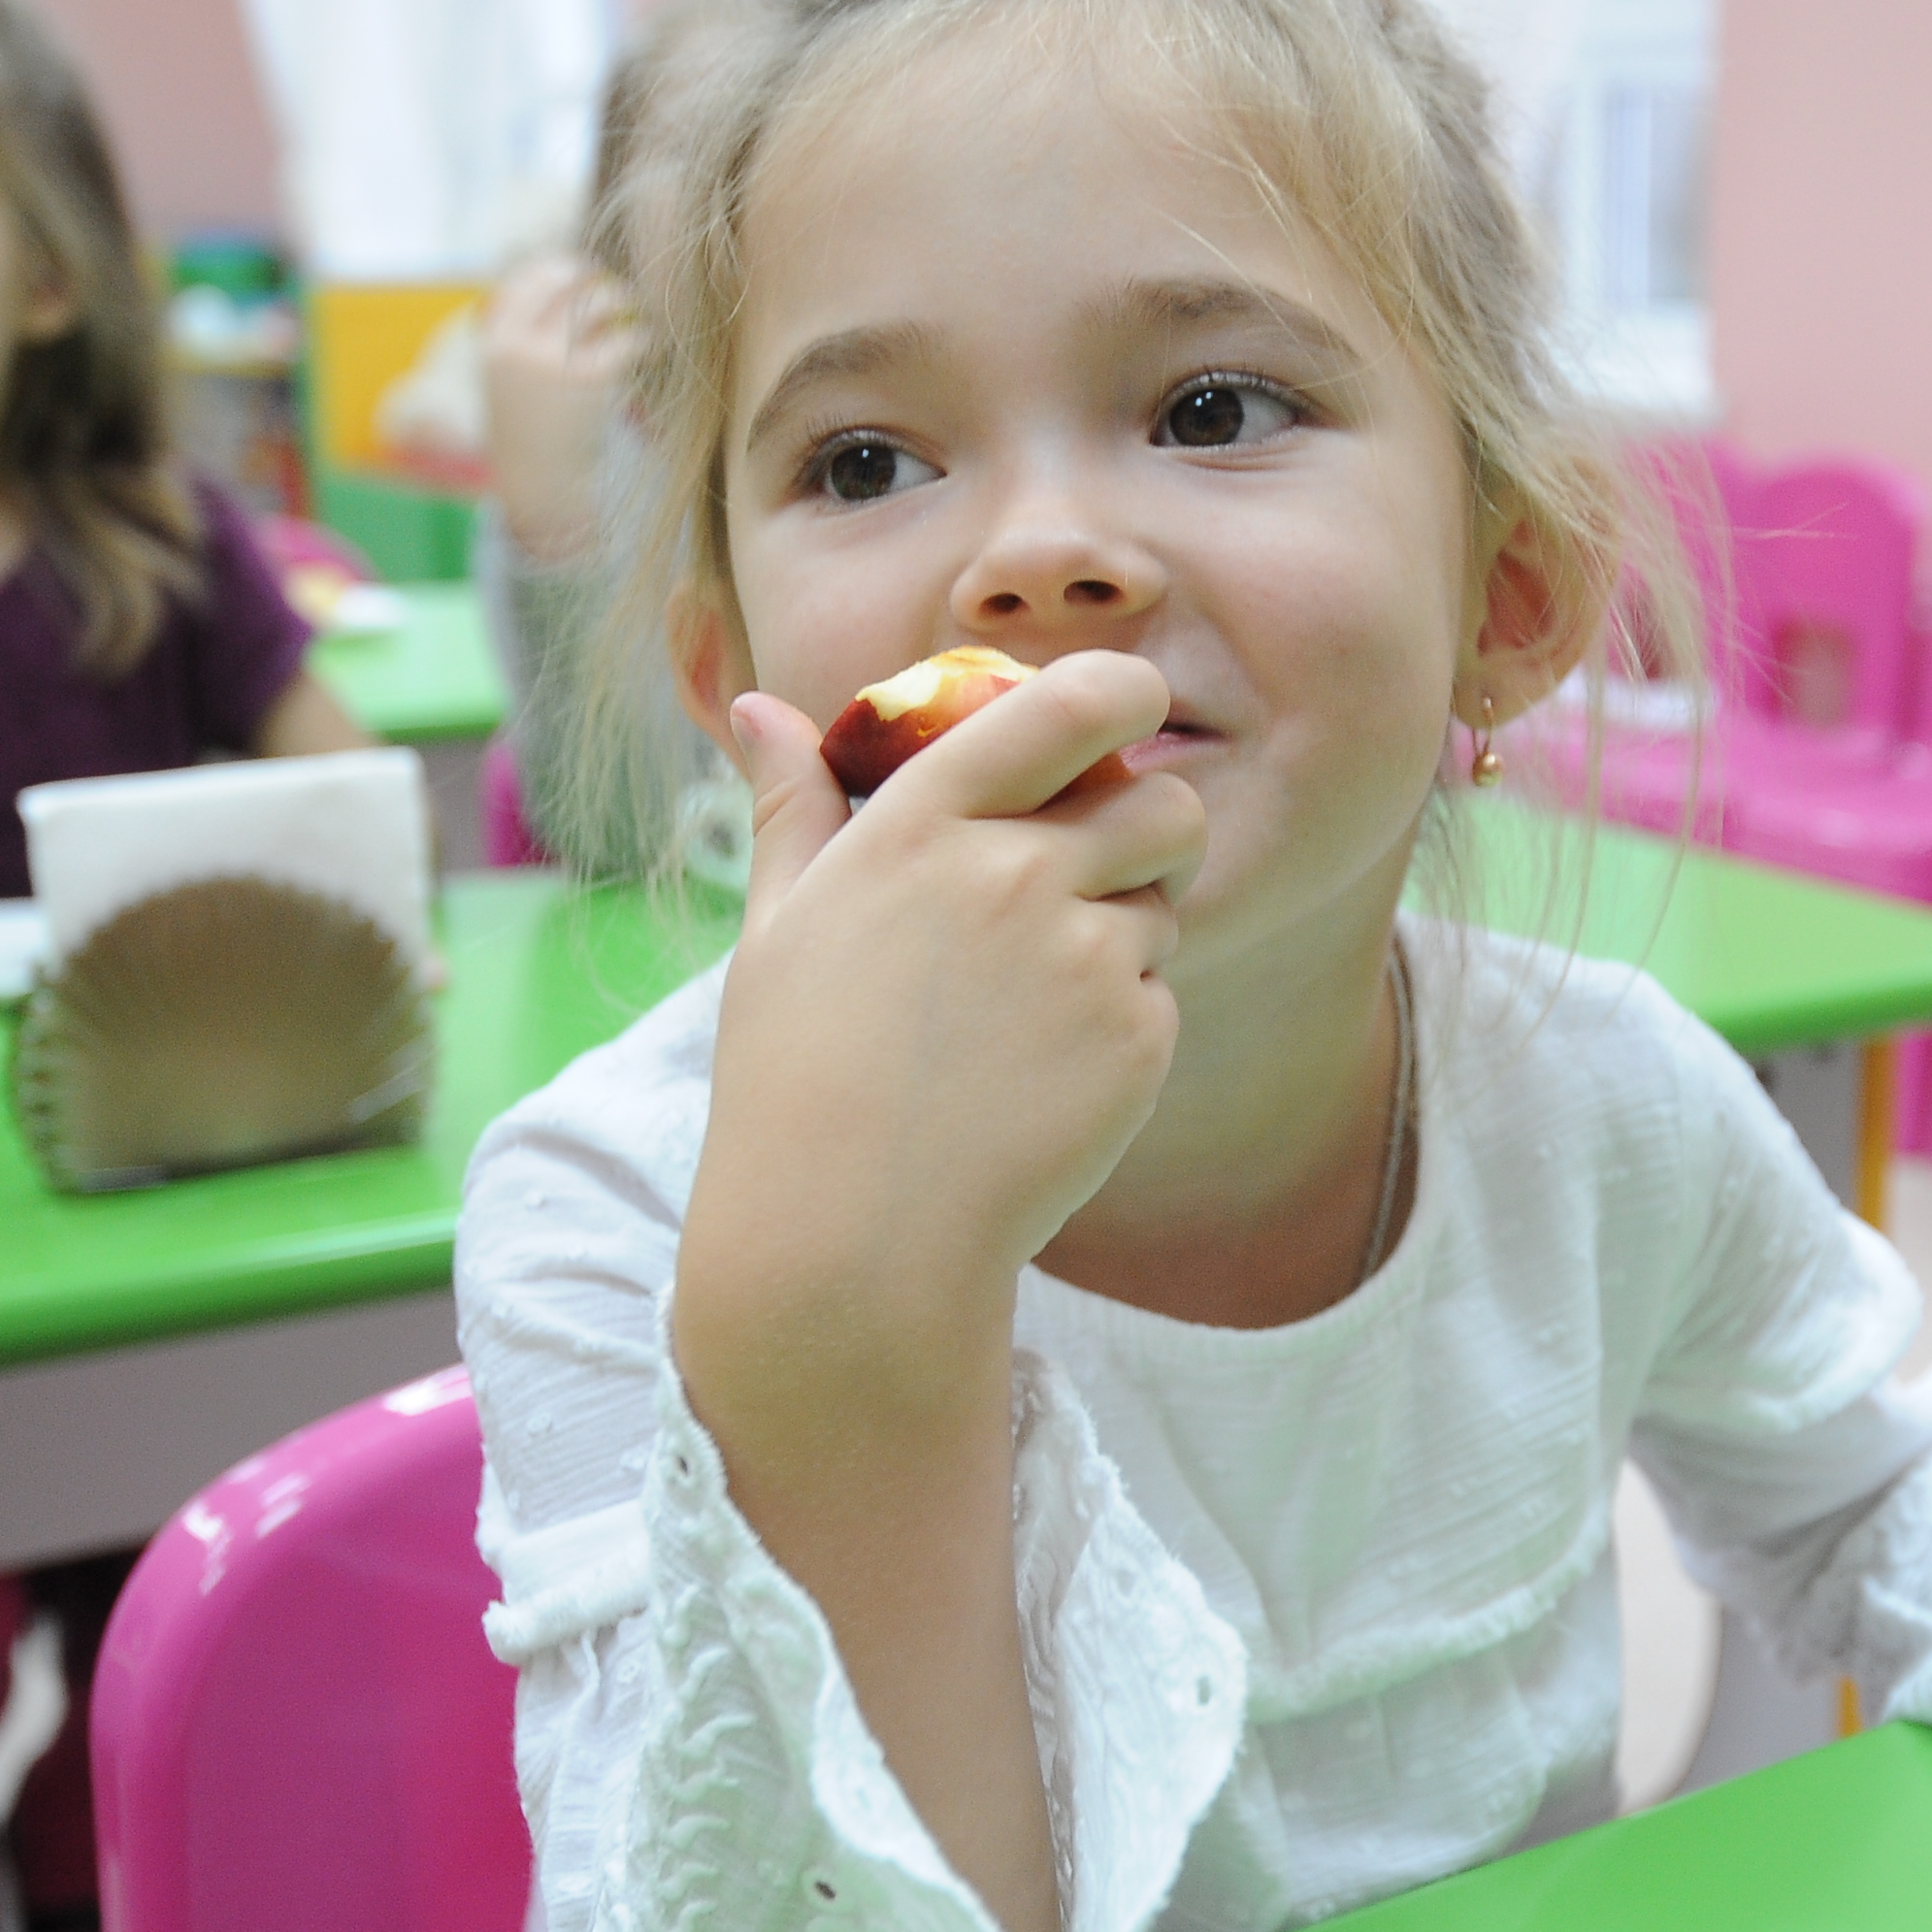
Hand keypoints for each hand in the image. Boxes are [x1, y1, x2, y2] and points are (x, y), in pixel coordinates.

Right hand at [480, 252, 634, 564]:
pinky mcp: (589, 380)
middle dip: (596, 280)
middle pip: (565, 283)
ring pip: (597, 303)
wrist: (540, 482)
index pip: (527, 278)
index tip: (583, 270)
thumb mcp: (512, 375)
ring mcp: (552, 362)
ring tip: (637, 311)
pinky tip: (650, 344)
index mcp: (494, 340)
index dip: (560, 268)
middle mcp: (517, 345)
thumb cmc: (531, 426)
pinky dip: (643, 337)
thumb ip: (528, 333)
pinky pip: (625, 339)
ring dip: (623, 300)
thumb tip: (571, 283)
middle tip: (619, 291)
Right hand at [698, 649, 1203, 1313]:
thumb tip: (764, 708)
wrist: (852, 1241)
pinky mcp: (1137, 1042)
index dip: (1124, 691)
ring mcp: (1087, 958)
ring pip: (1167, 904)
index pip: (1072, 703)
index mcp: (923, 824)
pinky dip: (1121, 1026)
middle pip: (1166, 802)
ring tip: (1030, 1005)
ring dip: (1127, 932)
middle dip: (1152, 827)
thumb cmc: (797, 1077)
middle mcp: (1016, 874)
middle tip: (1099, 874)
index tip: (1129, 707)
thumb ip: (794, 805)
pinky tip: (1039, 1076)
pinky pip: (1162, 997)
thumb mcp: (779, 928)